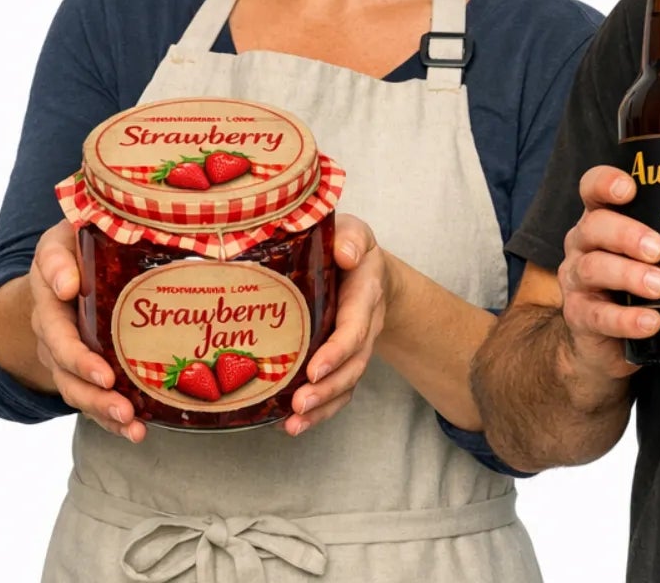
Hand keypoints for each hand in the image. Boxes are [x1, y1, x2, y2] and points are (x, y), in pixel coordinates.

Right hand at [27, 221, 145, 440]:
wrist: (66, 268)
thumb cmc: (75, 247)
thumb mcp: (63, 239)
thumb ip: (62, 255)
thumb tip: (68, 283)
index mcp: (50, 298)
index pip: (56, 326)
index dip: (76, 351)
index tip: (101, 369)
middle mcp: (54, 331)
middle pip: (65, 366)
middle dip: (90, 386)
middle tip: (118, 399)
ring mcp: (68, 354)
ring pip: (77, 389)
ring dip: (103, 409)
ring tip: (131, 423)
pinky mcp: (88, 368)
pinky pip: (95, 398)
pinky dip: (113, 419)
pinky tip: (138, 431)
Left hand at [287, 213, 387, 435]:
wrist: (367, 268)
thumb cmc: (350, 249)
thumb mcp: (354, 232)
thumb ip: (351, 238)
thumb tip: (344, 253)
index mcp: (364, 296)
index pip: (354, 328)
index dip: (337, 351)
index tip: (314, 369)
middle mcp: (363, 328)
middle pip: (352, 366)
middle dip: (328, 389)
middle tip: (299, 404)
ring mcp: (352, 349)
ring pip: (345, 383)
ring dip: (322, 407)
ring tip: (294, 424)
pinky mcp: (338, 362)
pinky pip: (336, 391)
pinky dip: (318, 412)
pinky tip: (292, 426)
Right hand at [556, 165, 659, 381]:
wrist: (605, 343)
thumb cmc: (636, 287)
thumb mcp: (650, 256)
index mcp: (602, 221)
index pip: (592, 189)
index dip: (605, 183)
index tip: (629, 189)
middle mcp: (583, 245)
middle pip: (594, 226)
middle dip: (627, 234)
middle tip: (659, 249)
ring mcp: (577, 281)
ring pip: (594, 268)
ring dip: (630, 275)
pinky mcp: (580, 317)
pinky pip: (598, 316)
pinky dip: (626, 319)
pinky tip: (651, 321)